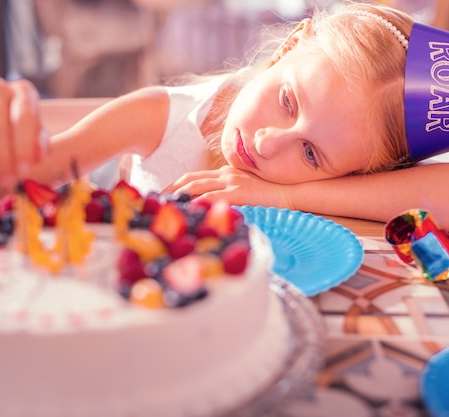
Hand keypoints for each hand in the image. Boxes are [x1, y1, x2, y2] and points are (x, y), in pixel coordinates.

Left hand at [165, 166, 293, 208]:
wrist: (293, 193)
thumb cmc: (272, 197)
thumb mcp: (247, 193)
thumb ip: (231, 196)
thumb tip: (214, 211)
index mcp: (226, 174)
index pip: (194, 176)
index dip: (176, 184)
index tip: (163, 195)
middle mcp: (226, 175)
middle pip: (190, 179)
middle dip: (171, 190)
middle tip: (155, 202)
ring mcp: (231, 182)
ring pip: (196, 186)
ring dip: (178, 196)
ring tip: (164, 208)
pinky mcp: (238, 192)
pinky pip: (212, 197)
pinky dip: (196, 203)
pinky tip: (185, 211)